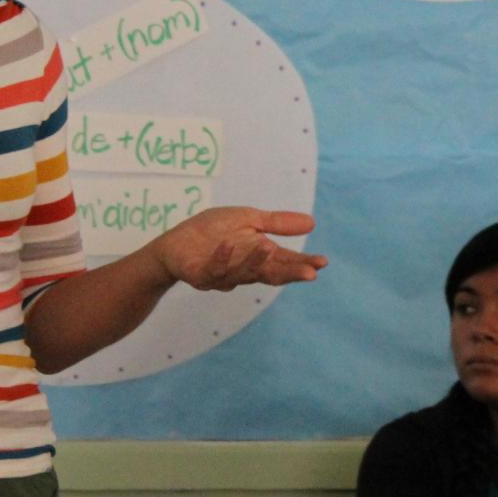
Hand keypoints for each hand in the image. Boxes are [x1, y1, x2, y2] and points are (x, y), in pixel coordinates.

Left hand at [151, 206, 326, 291]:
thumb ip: (277, 223)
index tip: (322, 262)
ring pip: (244, 273)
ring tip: (269, 248)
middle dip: (290, 273)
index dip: (303, 263)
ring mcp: (224, 275)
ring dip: (256, 262)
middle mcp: (245, 269)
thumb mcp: (248, 219)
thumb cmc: (213, 231)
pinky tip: (227, 245)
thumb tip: (312, 223)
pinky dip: (221, 258)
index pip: (285, 261)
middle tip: (310, 274)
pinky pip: (213, 270)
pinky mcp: (202, 276)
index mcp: (258, 256)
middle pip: (271, 274)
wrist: (175, 244)